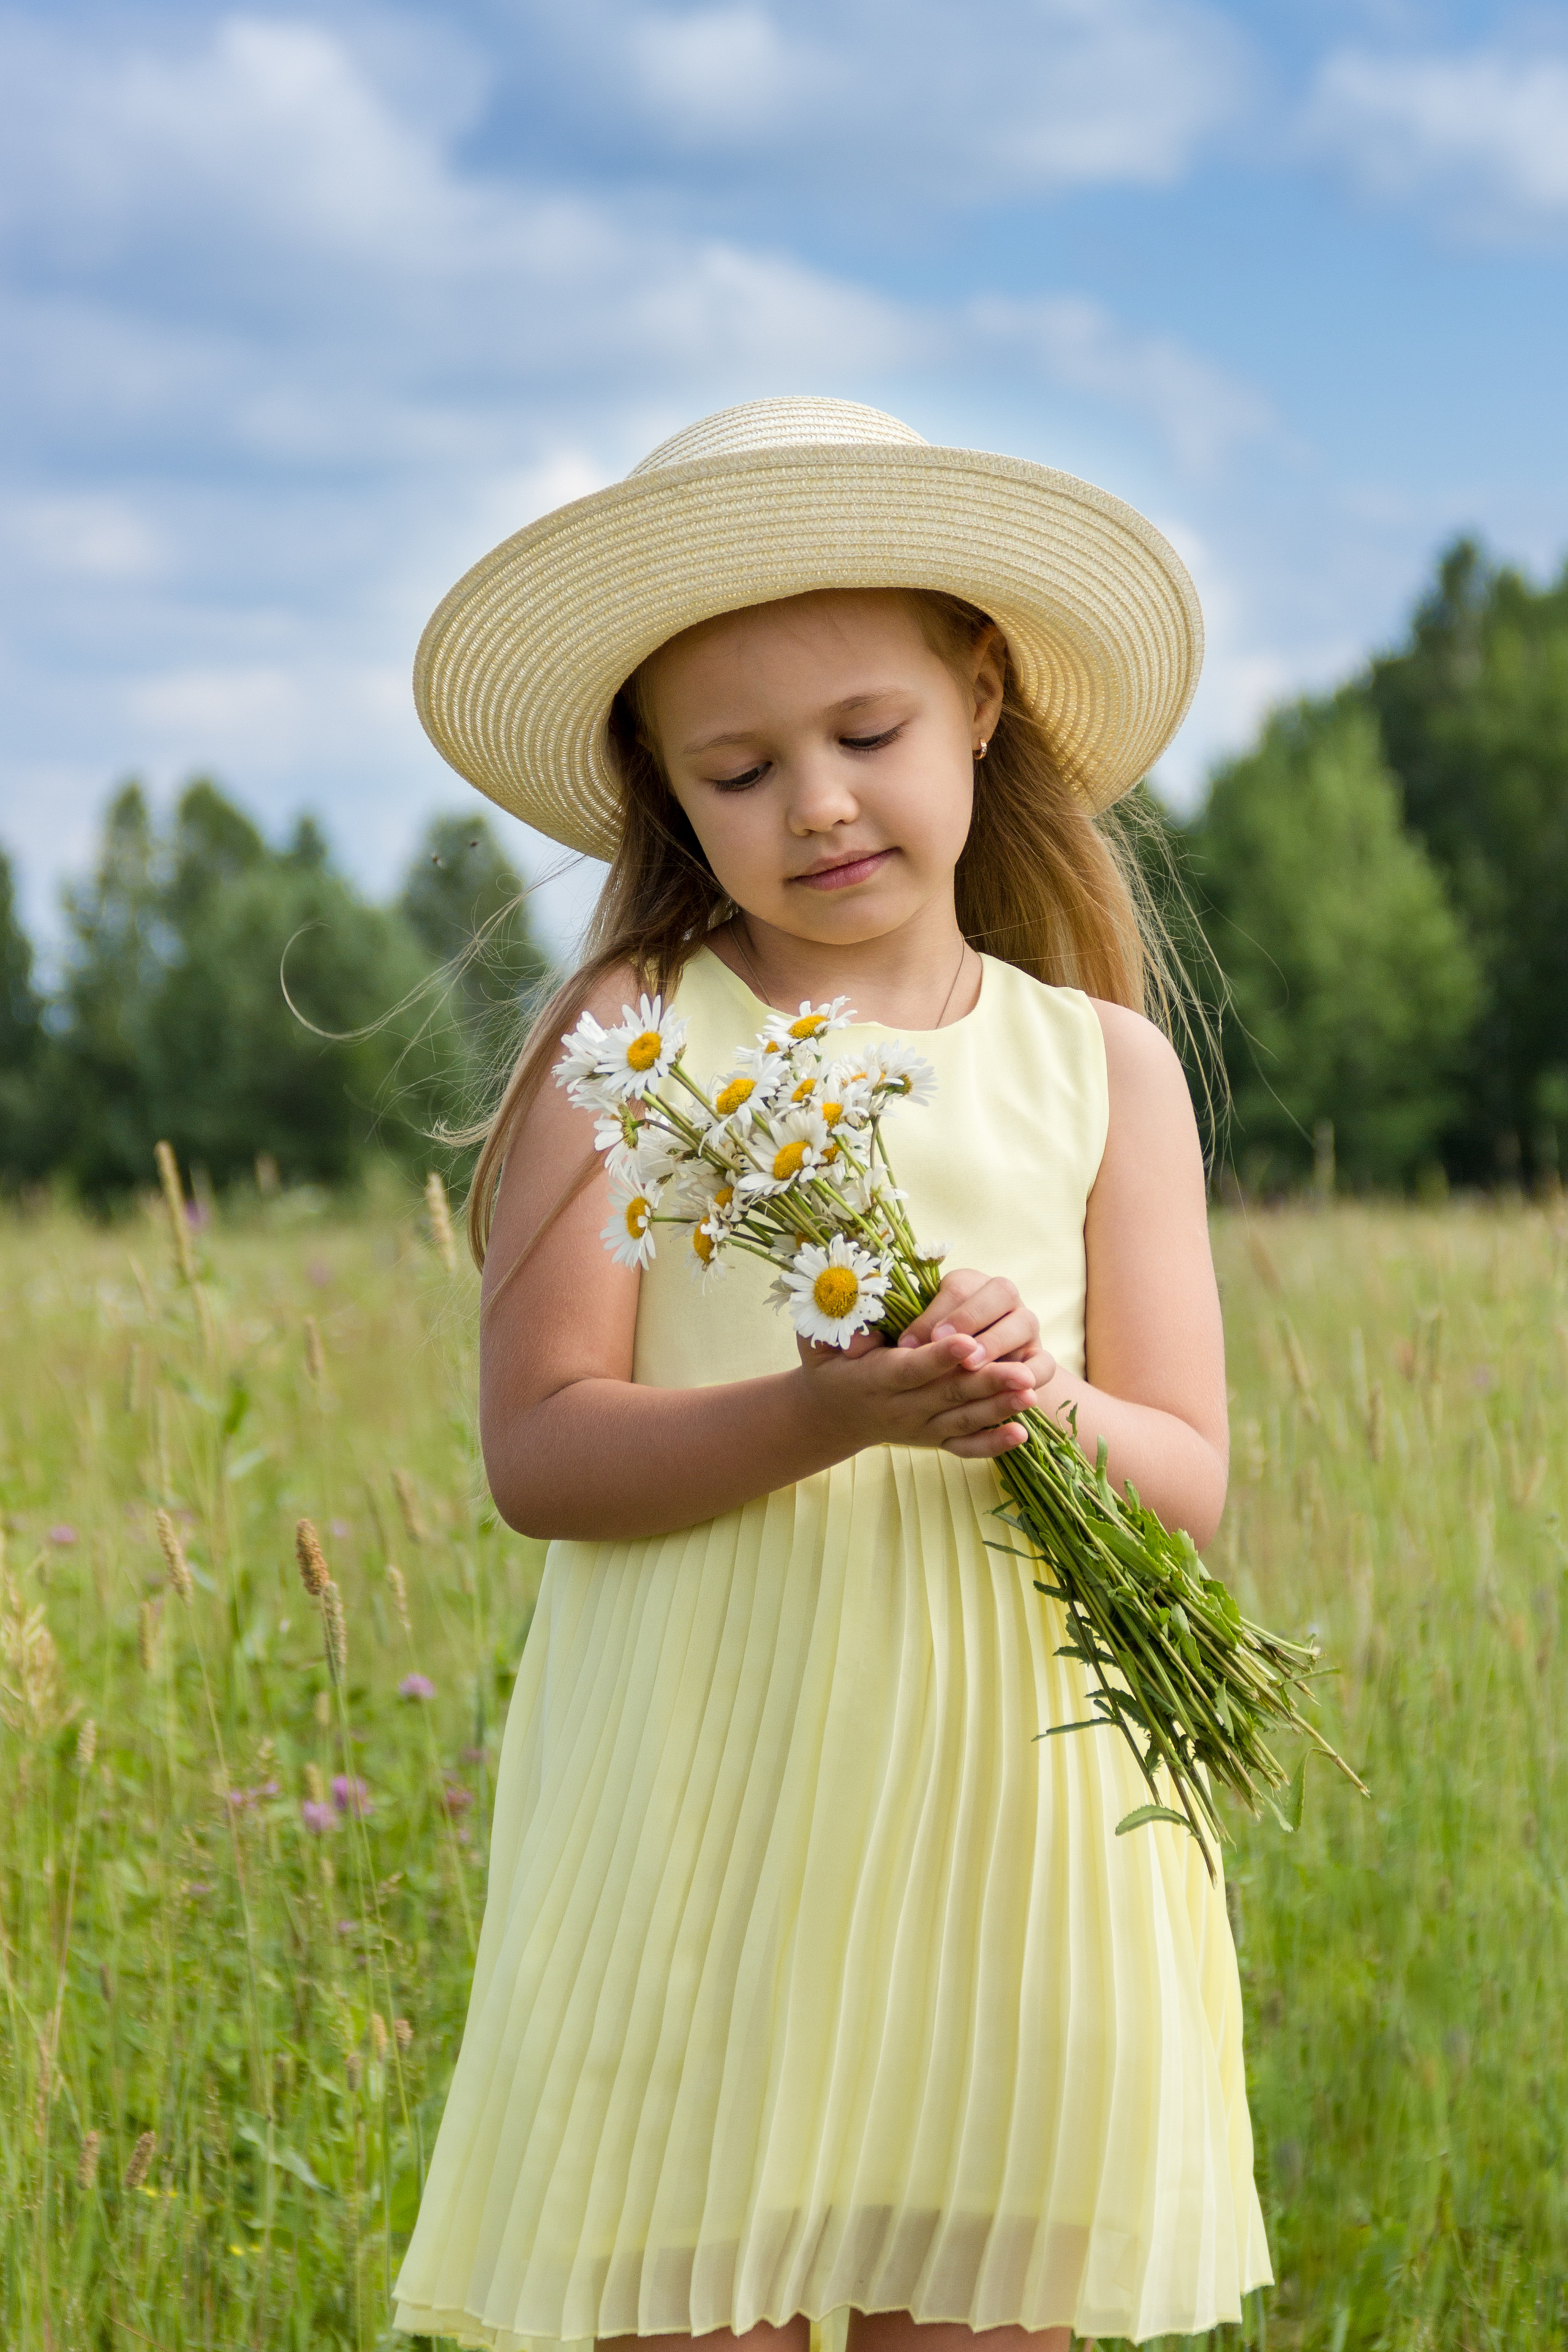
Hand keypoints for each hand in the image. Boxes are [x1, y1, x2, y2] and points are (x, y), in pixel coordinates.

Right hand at [794, 1314, 1037, 1459]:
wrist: (832, 1415)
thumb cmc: (829, 1366)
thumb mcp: (817, 1345)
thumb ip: (834, 1332)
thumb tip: (860, 1333)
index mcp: (874, 1379)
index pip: (910, 1369)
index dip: (939, 1357)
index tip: (967, 1341)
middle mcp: (900, 1408)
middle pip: (948, 1395)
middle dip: (987, 1382)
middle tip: (1023, 1372)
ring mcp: (920, 1427)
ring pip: (964, 1419)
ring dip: (999, 1409)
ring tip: (1031, 1394)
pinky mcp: (934, 1439)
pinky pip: (966, 1446)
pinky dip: (993, 1444)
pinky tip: (1021, 1434)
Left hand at [896, 1268, 1056, 1400]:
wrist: (970, 1378)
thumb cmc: (934, 1350)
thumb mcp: (919, 1338)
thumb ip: (906, 1336)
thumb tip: (885, 1347)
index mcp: (970, 1284)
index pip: (958, 1288)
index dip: (935, 1314)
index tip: (910, 1343)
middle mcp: (1003, 1299)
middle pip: (1001, 1292)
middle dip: (971, 1319)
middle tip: (946, 1345)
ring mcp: (1026, 1326)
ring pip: (1025, 1323)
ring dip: (997, 1343)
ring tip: (971, 1367)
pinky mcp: (1040, 1357)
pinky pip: (1045, 1363)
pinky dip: (1032, 1375)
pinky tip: (1010, 1390)